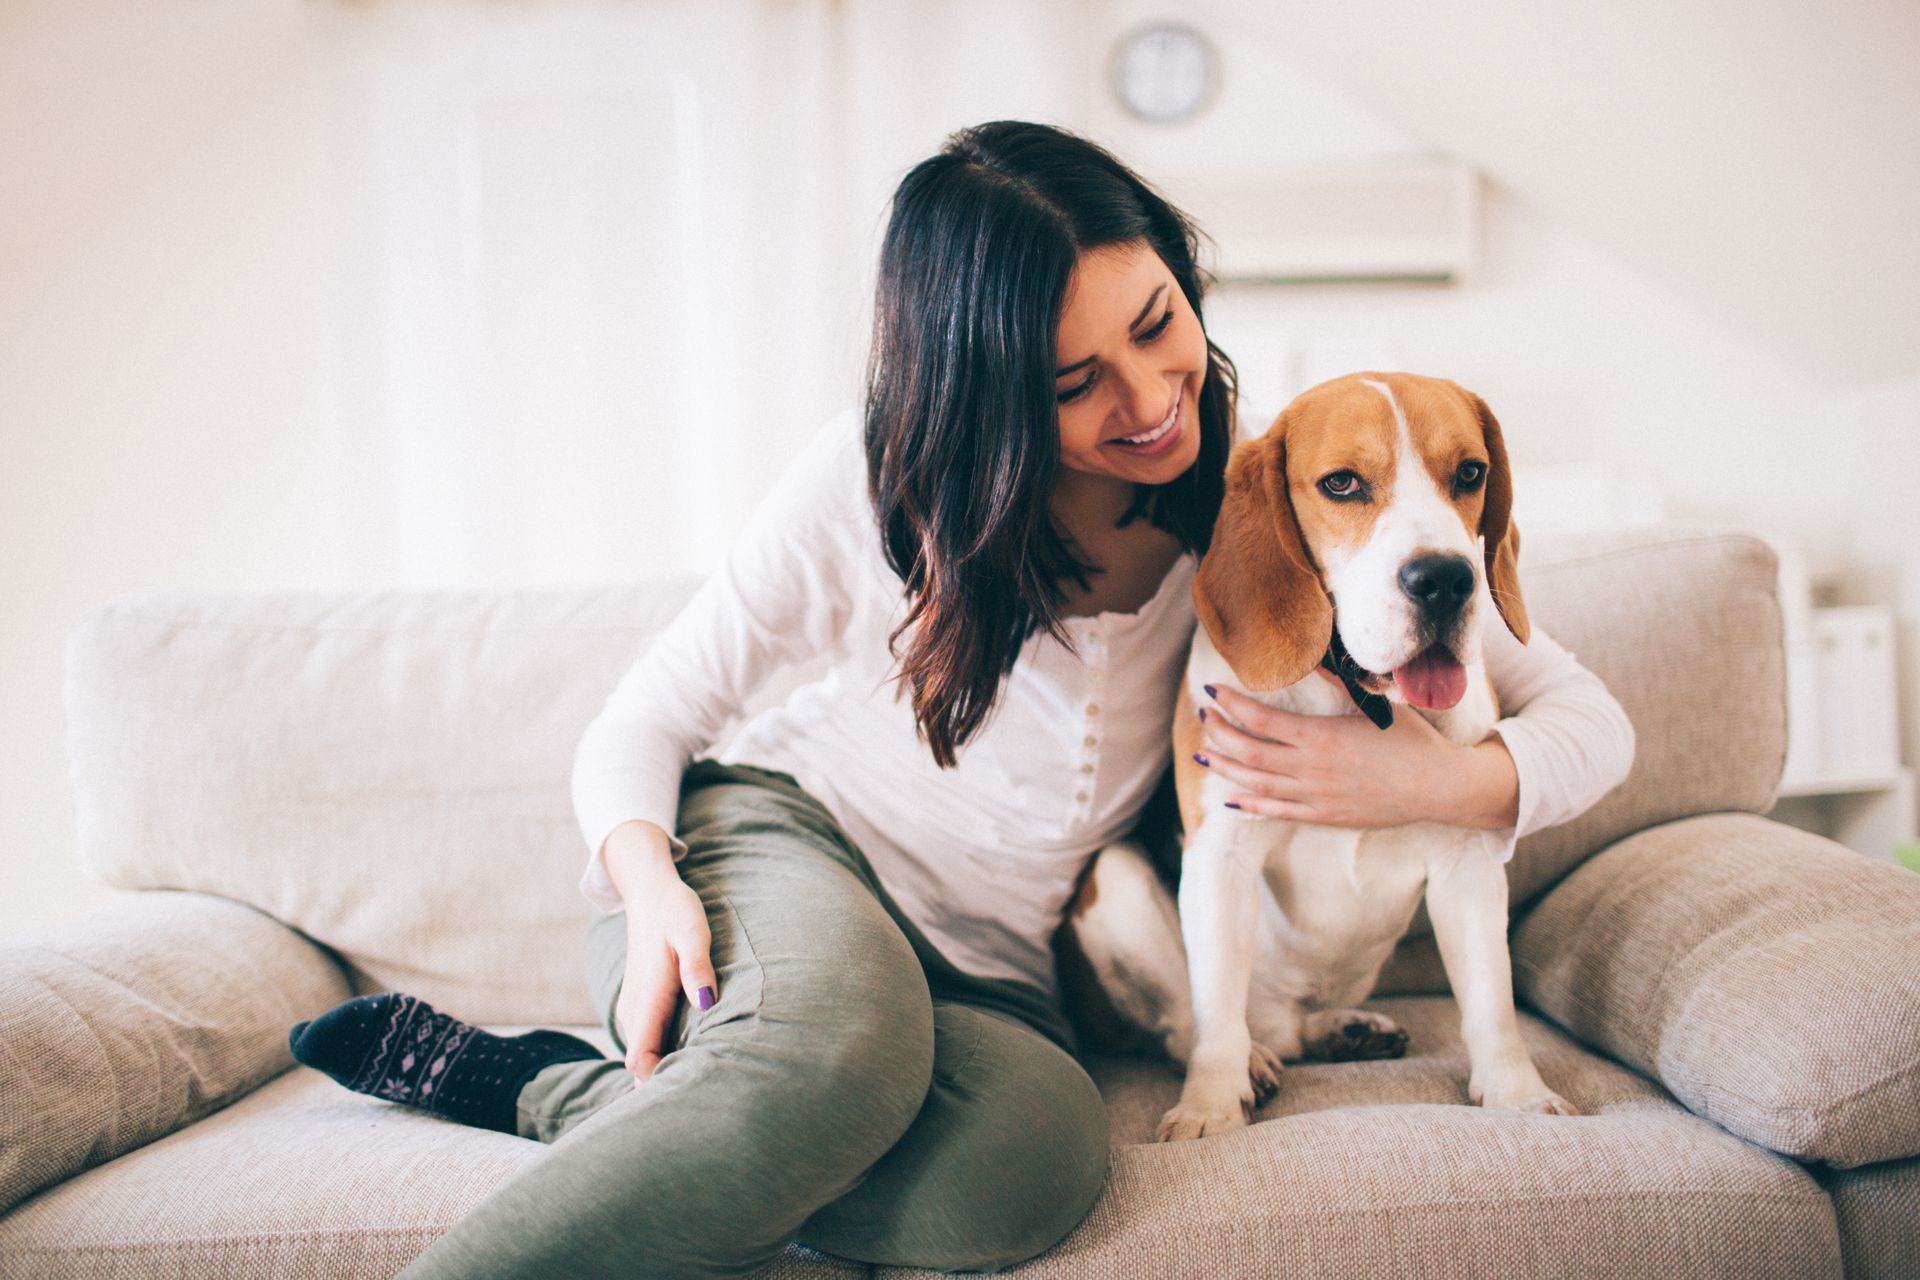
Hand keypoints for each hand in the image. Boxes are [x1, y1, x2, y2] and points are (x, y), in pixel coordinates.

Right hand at [604, 824, 718, 1082]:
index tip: (686, 1100)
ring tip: (702, 1086)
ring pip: (643, 1054)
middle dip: (665, 1086)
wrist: (649, 891)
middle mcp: (634, 1009)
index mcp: (647, 999)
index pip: (639, 1060)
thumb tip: (706, 1004)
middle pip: (640, 1065)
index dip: (657, 1085)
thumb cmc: (675, 910)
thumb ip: (698, 967)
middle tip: (704, 1104)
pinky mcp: (640, 1003)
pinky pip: (648, 1040)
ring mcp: (634, 1007)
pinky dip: (663, 1053)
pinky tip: (691, 1057)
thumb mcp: (692, 931)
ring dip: (665, 1069)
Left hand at [1195, 684, 1516, 829]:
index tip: (1211, 690)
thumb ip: (1338, 683)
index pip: (1260, 720)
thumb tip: (1312, 657)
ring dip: (1224, 768)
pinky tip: (1231, 798)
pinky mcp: (1323, 816)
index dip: (1230, 705)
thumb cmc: (1411, 741)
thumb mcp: (1374, 705)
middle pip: (1248, 751)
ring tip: (1202, 756)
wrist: (1438, 787)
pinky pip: (1277, 812)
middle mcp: (1309, 768)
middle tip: (1203, 717)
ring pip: (1255, 783)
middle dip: (1219, 733)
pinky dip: (1250, 804)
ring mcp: (1314, 796)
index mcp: (1320, 737)